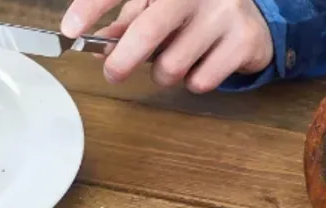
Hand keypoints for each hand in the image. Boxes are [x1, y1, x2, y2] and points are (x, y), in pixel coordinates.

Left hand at [60, 0, 273, 92]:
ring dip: (164, 73)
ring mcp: (224, 11)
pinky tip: (203, 63)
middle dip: (122, 60)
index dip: (92, 6)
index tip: (70, 29)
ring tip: (176, 57)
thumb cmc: (192, 12)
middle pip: (147, 31)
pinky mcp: (243, 39)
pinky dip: (193, 82)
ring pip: (171, 65)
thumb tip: (98, 46)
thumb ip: (126, 23)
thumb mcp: (156, 8)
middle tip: (113, 73)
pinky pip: (199, 81)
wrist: (254, 16)